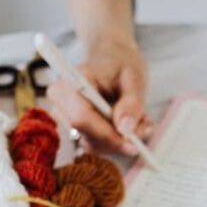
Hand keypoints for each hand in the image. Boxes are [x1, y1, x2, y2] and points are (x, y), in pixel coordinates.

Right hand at [46, 37, 151, 155]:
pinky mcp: (77, 132)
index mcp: (69, 84)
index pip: (81, 118)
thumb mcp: (134, 78)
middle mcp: (61, 105)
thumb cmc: (120, 64)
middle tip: (145, 129)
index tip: (132, 143)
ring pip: (95, 146)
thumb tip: (125, 130)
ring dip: (121, 140)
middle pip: (87, 137)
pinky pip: (98, 146)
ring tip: (140, 120)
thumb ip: (131, 103)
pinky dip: (118, 140)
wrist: (112, 60)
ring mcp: (66, 121)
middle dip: (118, 139)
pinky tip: (130, 125)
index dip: (107, 134)